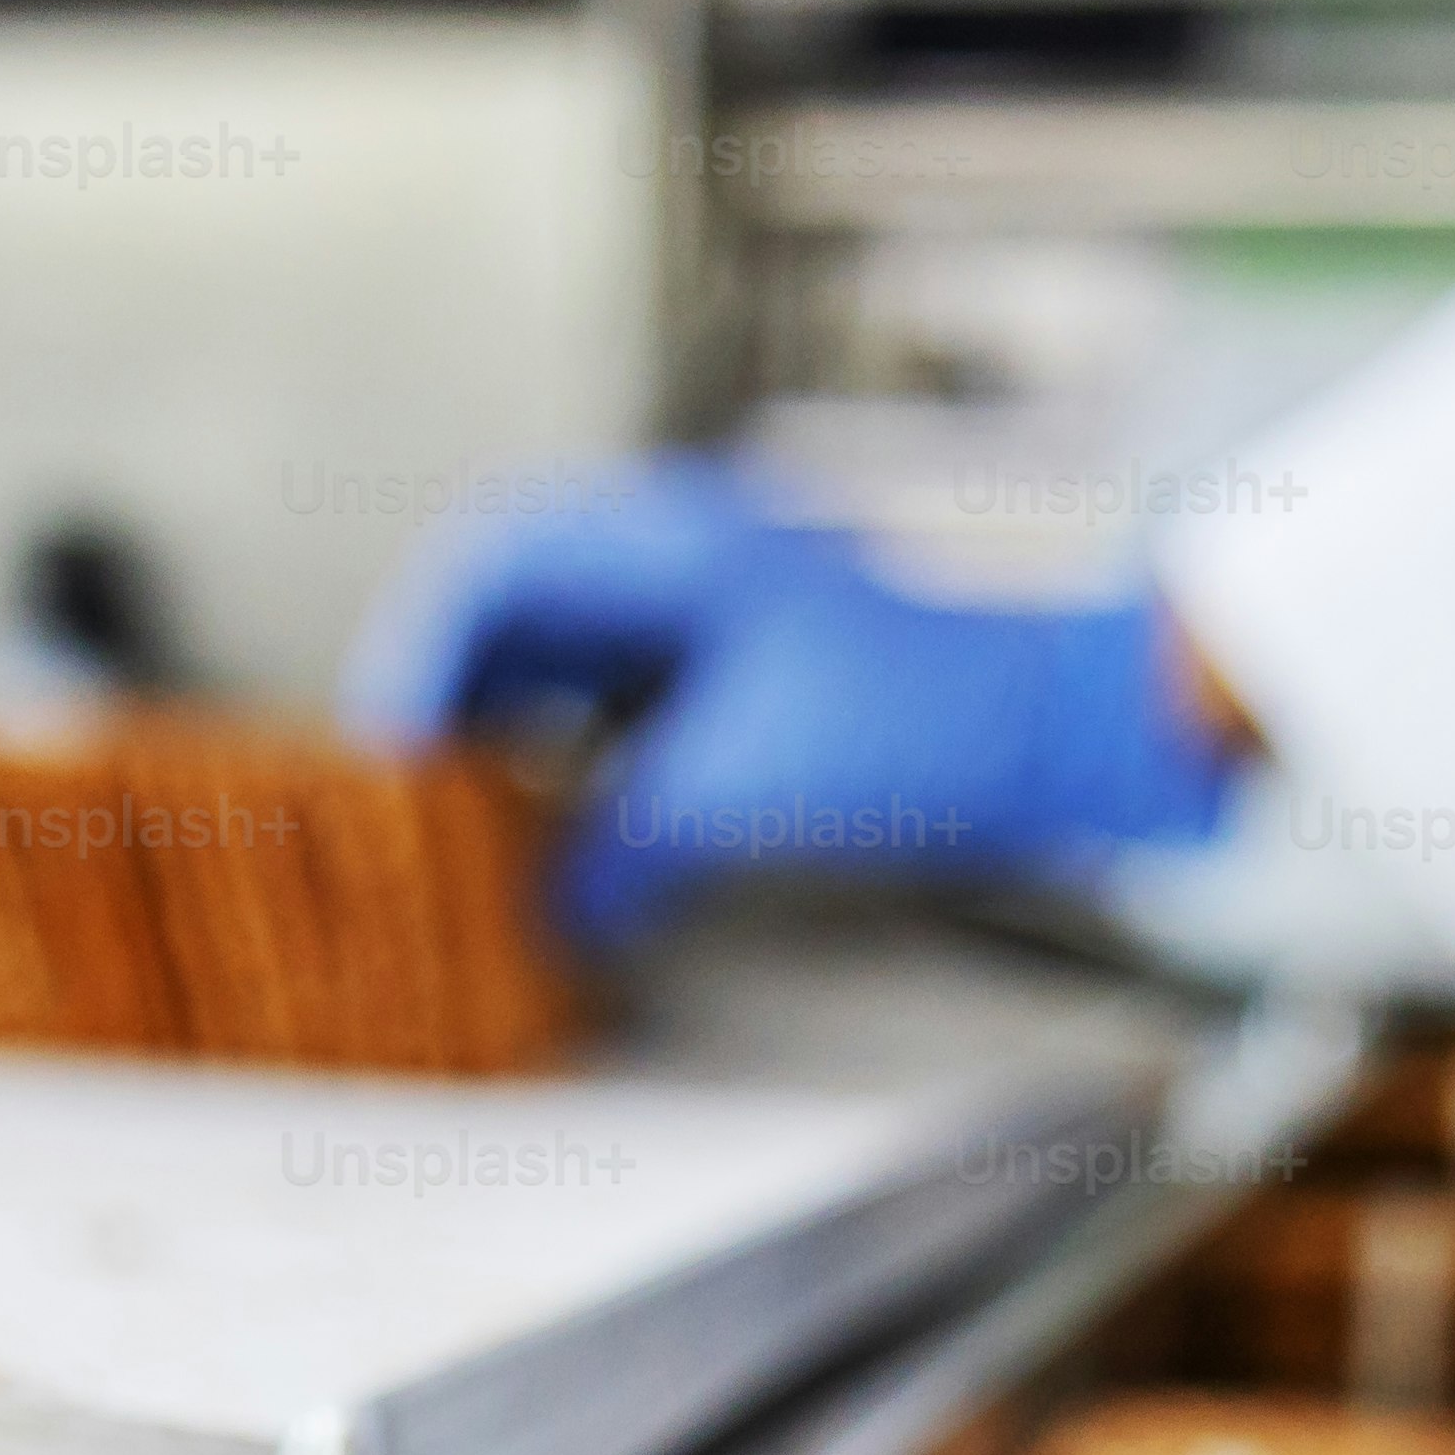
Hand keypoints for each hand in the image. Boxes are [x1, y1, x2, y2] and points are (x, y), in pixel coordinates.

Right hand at [345, 455, 1235, 942]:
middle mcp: (685, 563)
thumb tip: (552, 913)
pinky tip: (567, 834)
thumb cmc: (920, 729)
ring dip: (514, 735)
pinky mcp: (756, 681)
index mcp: (671, 542)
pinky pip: (634, 707)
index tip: (389, 748)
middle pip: (521, 608)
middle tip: (409, 797)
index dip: (423, 651)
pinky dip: (584, 764)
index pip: (496, 561)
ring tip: (471, 826)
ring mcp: (723, 617)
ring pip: (574, 661)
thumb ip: (626, 844)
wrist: (1065, 736)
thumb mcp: (745, 790)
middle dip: (455, 698)